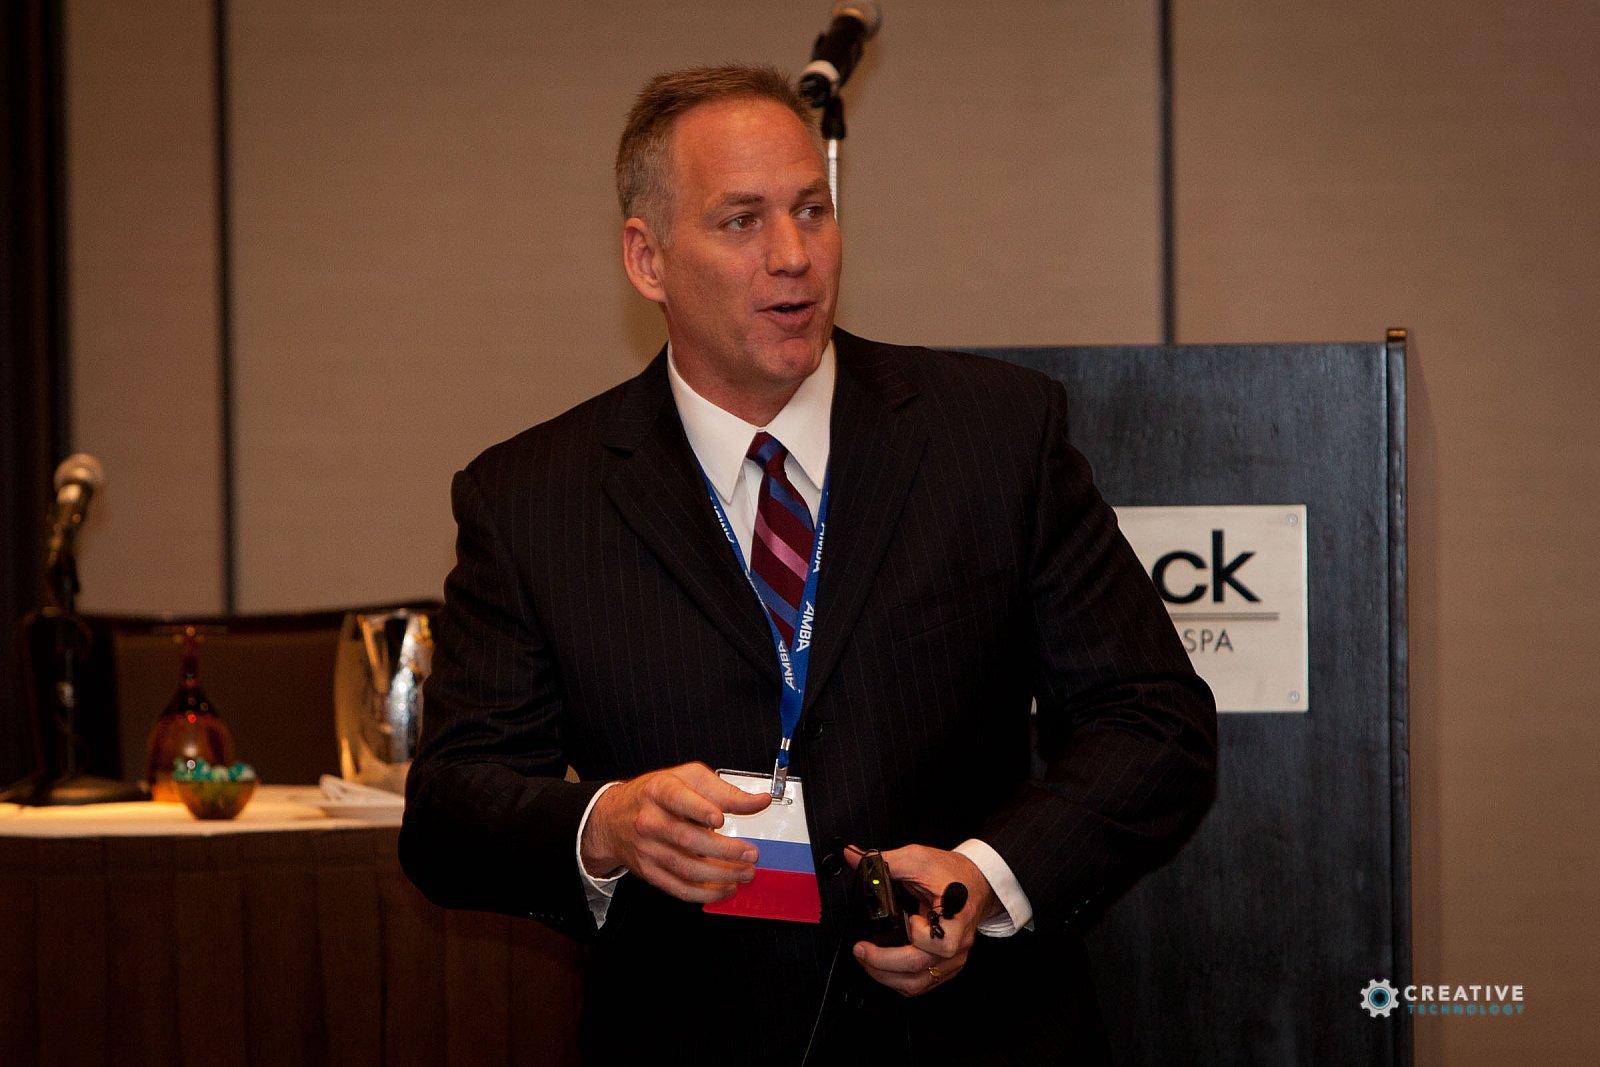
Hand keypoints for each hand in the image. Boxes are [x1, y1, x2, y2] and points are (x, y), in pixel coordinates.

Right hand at [581, 762, 771, 902]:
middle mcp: (650, 820)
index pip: (678, 799)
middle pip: (687, 839)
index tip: (721, 819)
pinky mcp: (649, 871)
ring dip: (721, 875)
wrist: (612, 818)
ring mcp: (648, 849)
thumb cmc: (656, 794)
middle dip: (724, 850)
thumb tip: (760, 801)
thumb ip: (725, 791)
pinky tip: (725, 888)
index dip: (700, 810)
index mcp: (659, 791)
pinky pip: (679, 888)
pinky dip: (705, 893)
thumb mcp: (688, 779)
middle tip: (751, 854)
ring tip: (745, 873)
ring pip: (686, 868)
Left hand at [845, 843, 999, 995]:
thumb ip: (885, 861)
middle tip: (861, 950)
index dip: (915, 933)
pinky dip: (898, 979)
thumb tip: (853, 856)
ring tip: (867, 961)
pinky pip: (921, 983)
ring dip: (886, 977)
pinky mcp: (946, 965)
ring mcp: (953, 958)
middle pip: (919, 970)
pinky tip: (884, 967)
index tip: (907, 917)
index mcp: (956, 918)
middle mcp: (958, 944)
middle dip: (882, 963)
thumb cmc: (952, 872)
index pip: (937, 943)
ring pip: (917, 984)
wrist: (976, 882)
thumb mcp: (919, 858)